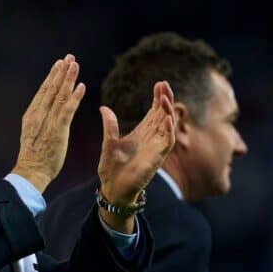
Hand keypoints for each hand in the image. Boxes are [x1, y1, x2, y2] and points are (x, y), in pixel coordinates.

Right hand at [12, 54, 85, 192]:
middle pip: (51, 89)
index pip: (43, 92)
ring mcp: (48, 122)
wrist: (31, 171)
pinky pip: (67, 110)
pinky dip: (74, 98)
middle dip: (60, 72)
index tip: (59, 64)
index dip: (52, 76)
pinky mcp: (58, 130)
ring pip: (59, 96)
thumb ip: (39, 122)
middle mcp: (38, 115)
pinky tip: (81, 86)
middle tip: (69, 57)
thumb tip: (46, 113)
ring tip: (75, 64)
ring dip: (68, 79)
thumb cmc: (34, 157)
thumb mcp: (33, 134)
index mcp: (31, 115)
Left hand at [97, 81, 175, 207]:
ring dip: (168, 112)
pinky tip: (167, 118)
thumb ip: (109, 125)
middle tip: (164, 84)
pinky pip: (167, 142)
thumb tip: (103, 108)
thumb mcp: (108, 142)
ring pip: (168, 125)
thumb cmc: (112, 168)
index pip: (154, 111)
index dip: (158, 98)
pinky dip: (169, 130)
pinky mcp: (157, 158)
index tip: (159, 83)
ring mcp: (155, 147)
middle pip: (163, 114)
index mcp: (141, 133)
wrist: (113, 188)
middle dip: (165, 99)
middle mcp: (151, 138)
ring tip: (165, 98)